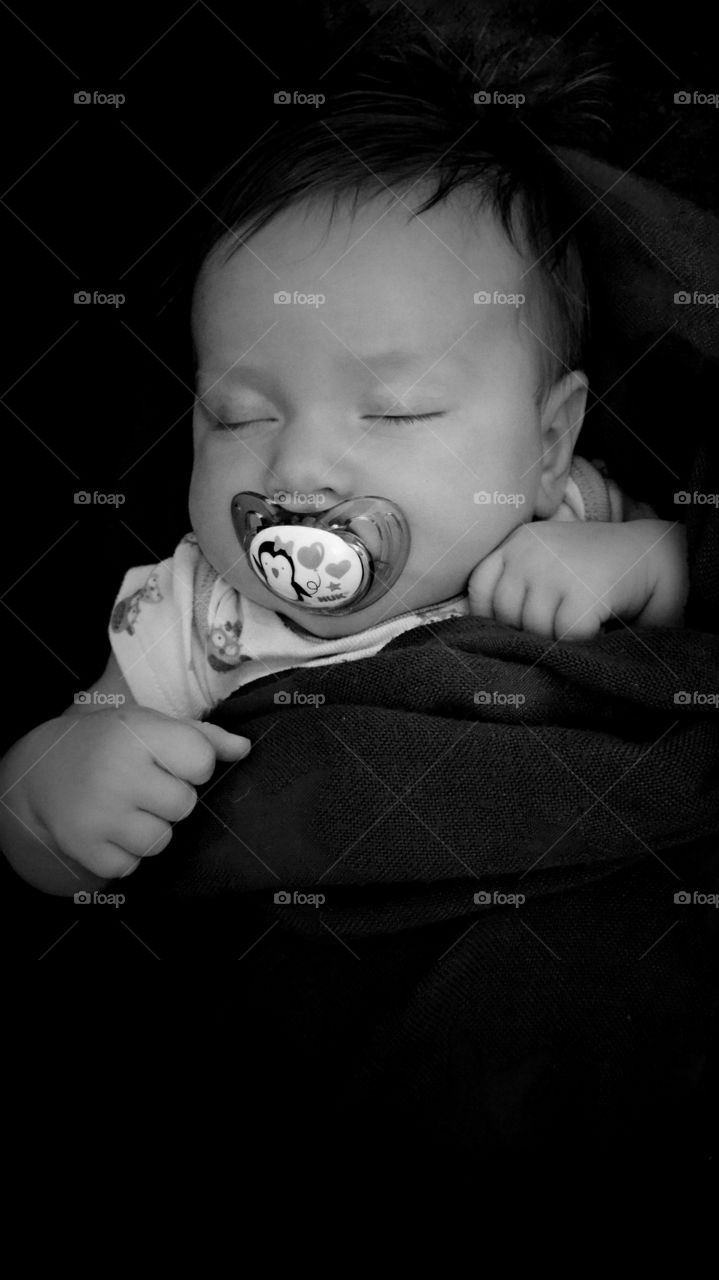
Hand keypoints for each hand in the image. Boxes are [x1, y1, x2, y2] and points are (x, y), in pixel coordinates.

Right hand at [19, 706, 251, 881]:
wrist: (40, 771)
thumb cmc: (110, 744)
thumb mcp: (150, 725)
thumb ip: (201, 736)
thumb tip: (244, 749)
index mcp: (136, 734)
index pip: (201, 761)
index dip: (194, 764)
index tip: (169, 760)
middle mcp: (115, 773)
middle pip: (184, 805)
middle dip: (171, 799)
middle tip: (143, 786)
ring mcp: (98, 814)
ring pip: (161, 841)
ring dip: (151, 829)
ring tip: (127, 808)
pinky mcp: (84, 847)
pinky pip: (131, 865)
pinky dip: (125, 853)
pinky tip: (108, 828)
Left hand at [467, 519, 670, 640]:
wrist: (658, 555)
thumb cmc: (598, 571)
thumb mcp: (546, 566)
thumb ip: (516, 588)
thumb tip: (482, 636)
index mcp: (517, 542)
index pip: (480, 589)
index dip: (496, 616)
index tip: (521, 625)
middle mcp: (528, 550)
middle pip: (506, 617)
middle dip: (531, 633)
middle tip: (563, 626)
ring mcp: (553, 568)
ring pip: (534, 630)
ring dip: (558, 641)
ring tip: (582, 624)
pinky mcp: (581, 590)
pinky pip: (565, 637)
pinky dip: (583, 643)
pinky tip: (598, 627)